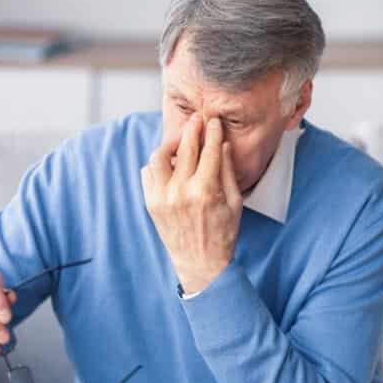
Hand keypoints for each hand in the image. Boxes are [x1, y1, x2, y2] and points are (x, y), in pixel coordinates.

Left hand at [140, 115, 242, 294]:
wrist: (199, 263)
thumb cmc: (222, 233)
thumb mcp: (234, 202)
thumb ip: (227, 171)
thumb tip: (223, 144)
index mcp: (205, 190)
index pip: (209, 150)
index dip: (213, 131)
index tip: (214, 120)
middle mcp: (181, 191)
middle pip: (184, 148)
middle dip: (192, 129)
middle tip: (197, 119)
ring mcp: (162, 197)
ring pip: (159, 156)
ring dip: (171, 144)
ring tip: (180, 142)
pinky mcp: (150, 203)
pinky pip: (148, 172)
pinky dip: (157, 164)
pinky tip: (169, 164)